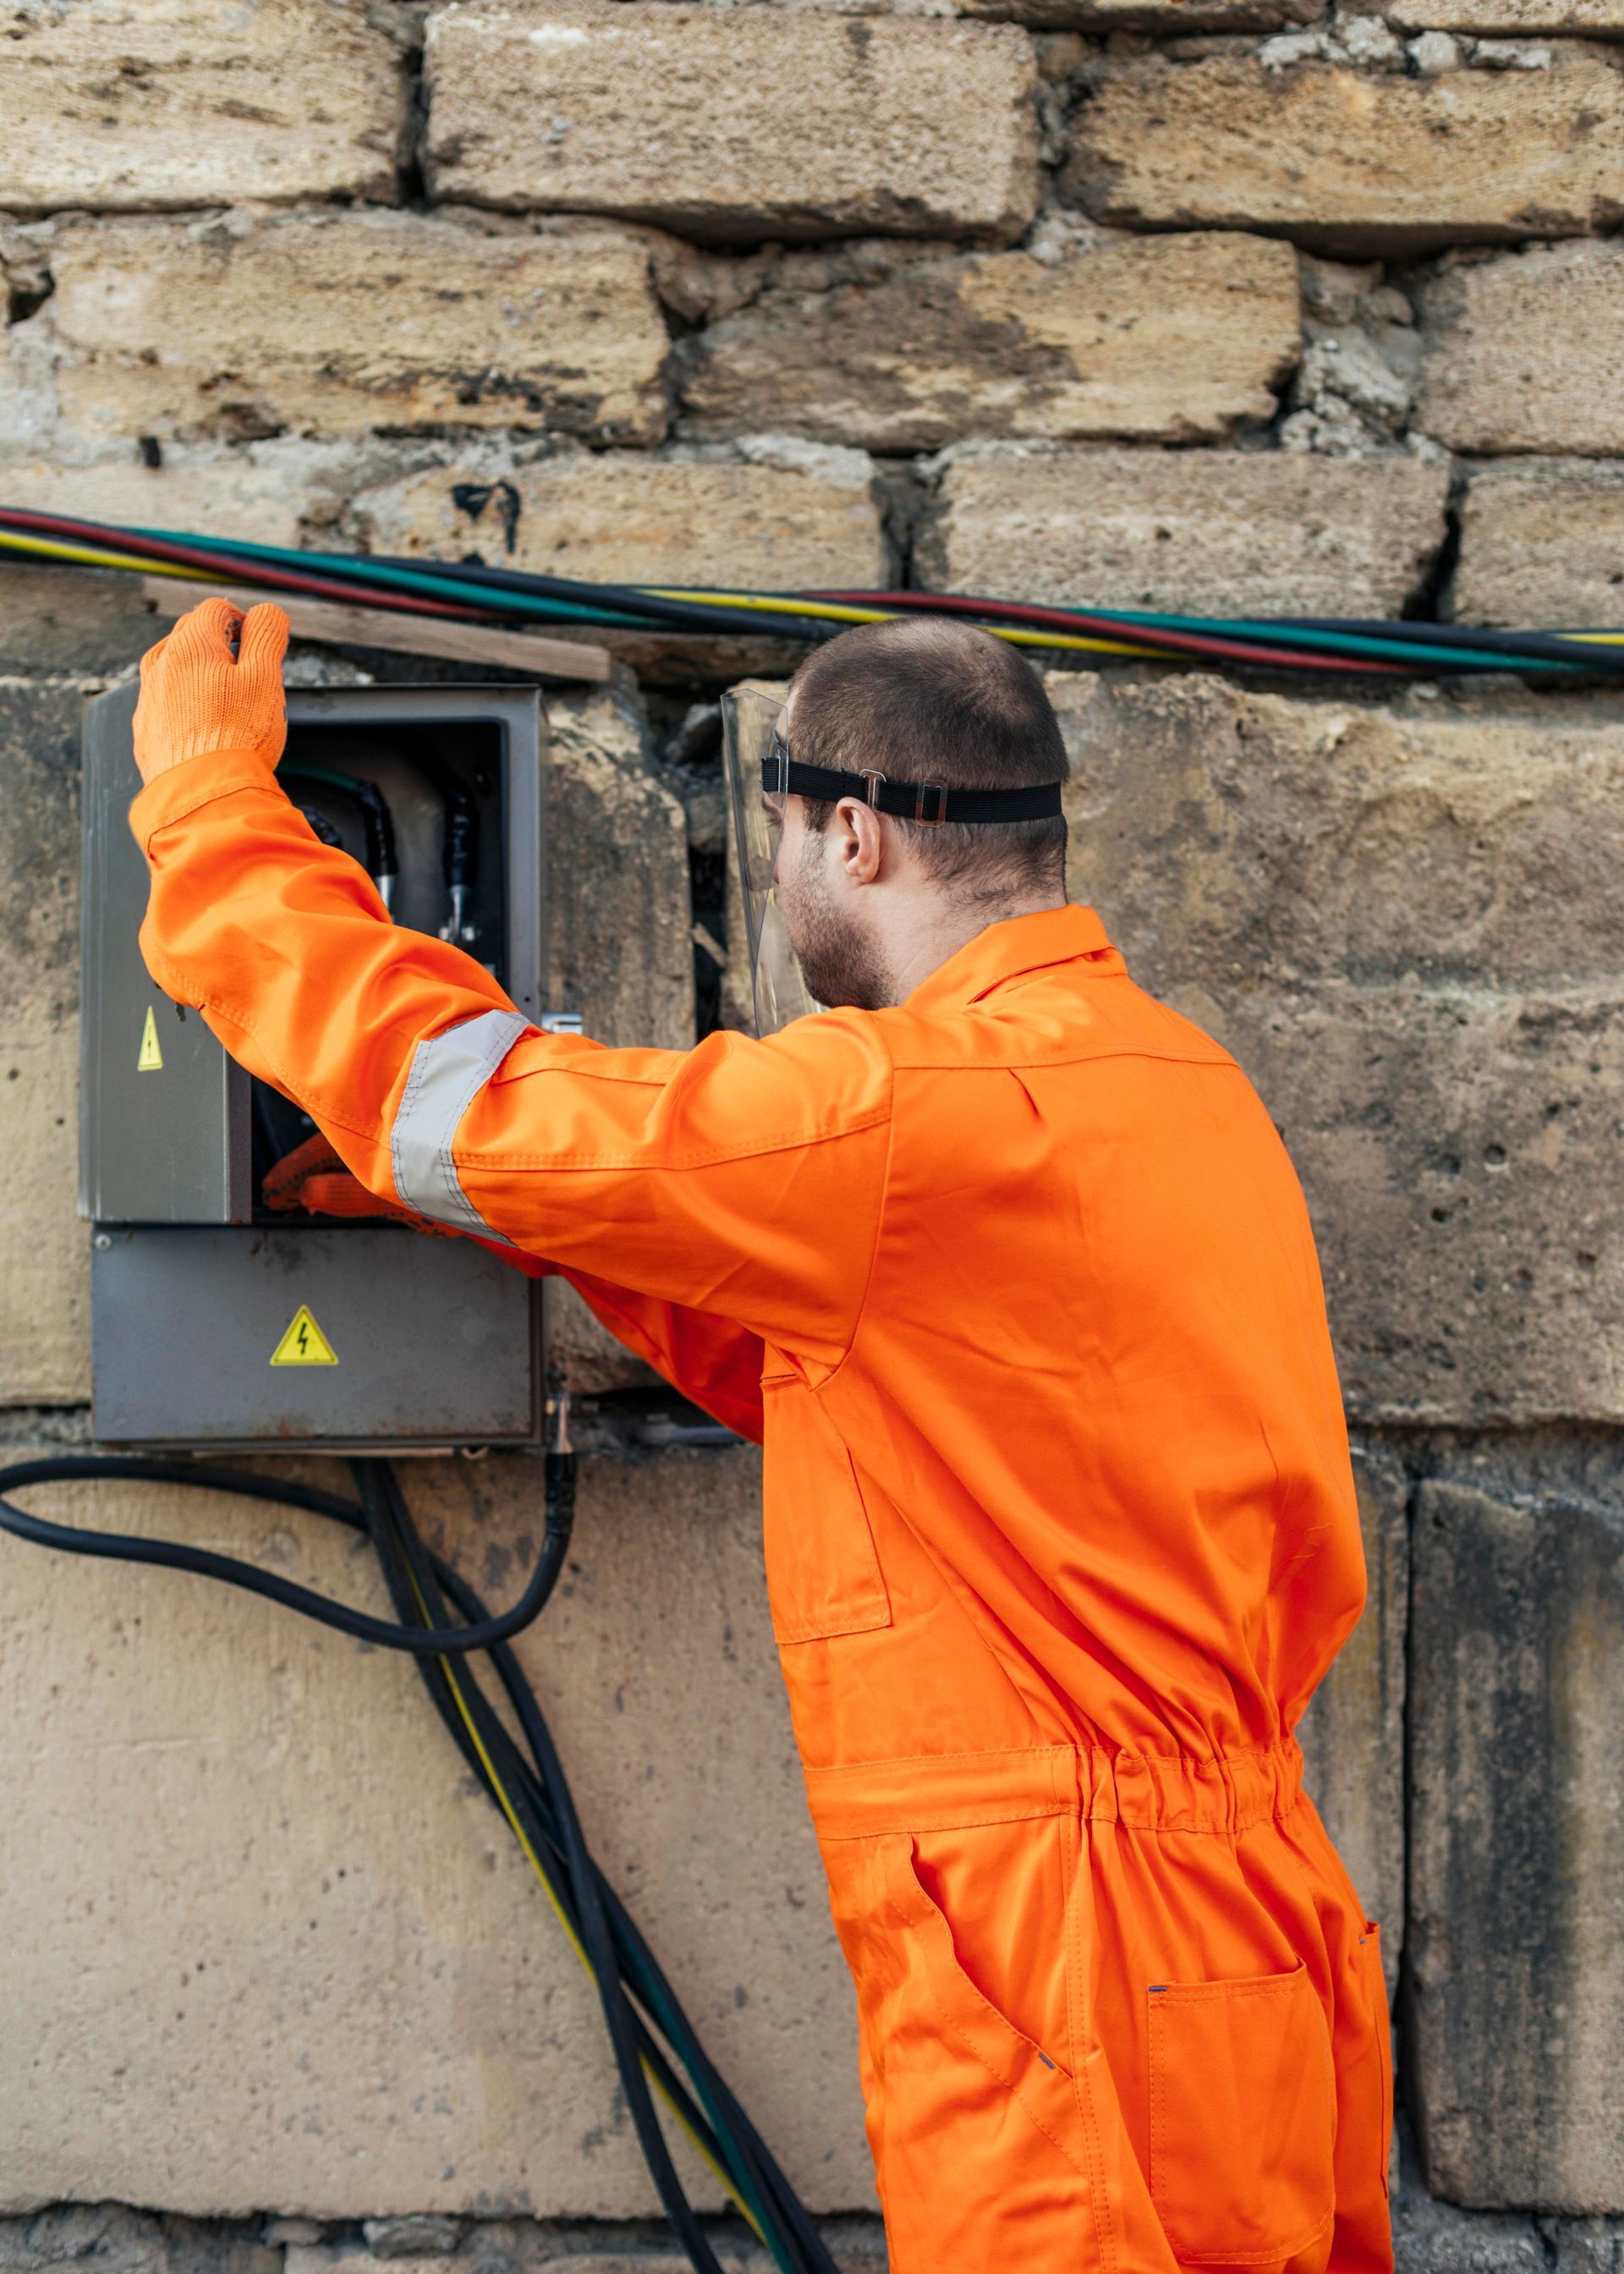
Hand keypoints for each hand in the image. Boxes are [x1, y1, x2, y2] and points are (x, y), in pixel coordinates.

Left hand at [133, 596, 289, 785]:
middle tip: (246, 674)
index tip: (258, 644)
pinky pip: (163, 705)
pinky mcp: (145, 732)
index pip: (216, 609)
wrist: (203, 796)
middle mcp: (160, 666)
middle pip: (190, 635)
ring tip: (223, 701)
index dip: (243, 621)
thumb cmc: (237, 737)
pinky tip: (204, 729)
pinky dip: (183, 706)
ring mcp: (148, 699)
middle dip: (219, 645)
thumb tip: (267, 612)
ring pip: (172, 669)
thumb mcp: (265, 678)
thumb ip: (267, 637)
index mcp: (190, 645)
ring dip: (197, 673)